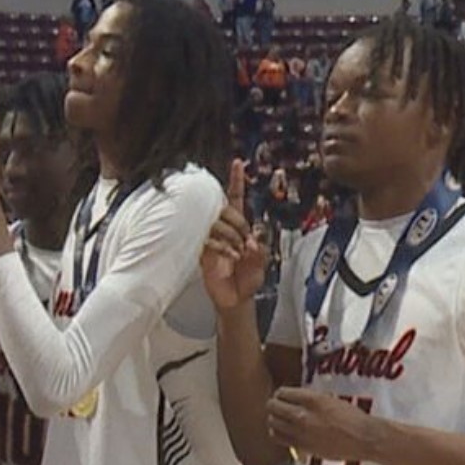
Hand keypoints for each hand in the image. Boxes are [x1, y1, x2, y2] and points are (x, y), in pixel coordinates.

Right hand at [201, 158, 267, 312]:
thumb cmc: (247, 281)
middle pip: (226, 210)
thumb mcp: (262, 263)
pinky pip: (208, 240)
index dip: (236, 181)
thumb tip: (251, 240)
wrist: (234, 300)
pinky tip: (229, 256)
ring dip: (231, 237)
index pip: (235, 198)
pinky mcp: (202, 252)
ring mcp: (212, 239)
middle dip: (238, 223)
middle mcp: (224, 229)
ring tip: (238, 253)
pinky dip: (221, 247)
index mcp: (239, 227)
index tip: (237, 163)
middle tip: (246, 241)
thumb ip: (260, 250)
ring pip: (217, 224)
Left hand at [266, 387, 380, 462]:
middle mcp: (303, 415)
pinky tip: (282, 432)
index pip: (283, 392)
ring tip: (277, 419)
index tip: (282, 396)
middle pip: (273, 406)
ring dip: (273, 419)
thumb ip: (312, 399)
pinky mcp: (302, 446)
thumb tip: (297, 400)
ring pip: (272, 423)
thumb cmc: (352, 418)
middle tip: (276, 406)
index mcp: (312, 399)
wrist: (363, 437)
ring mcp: (301, 432)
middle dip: (273, 405)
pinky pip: (280, 439)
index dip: (281, 394)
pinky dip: (278, 434)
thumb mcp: (330, 400)